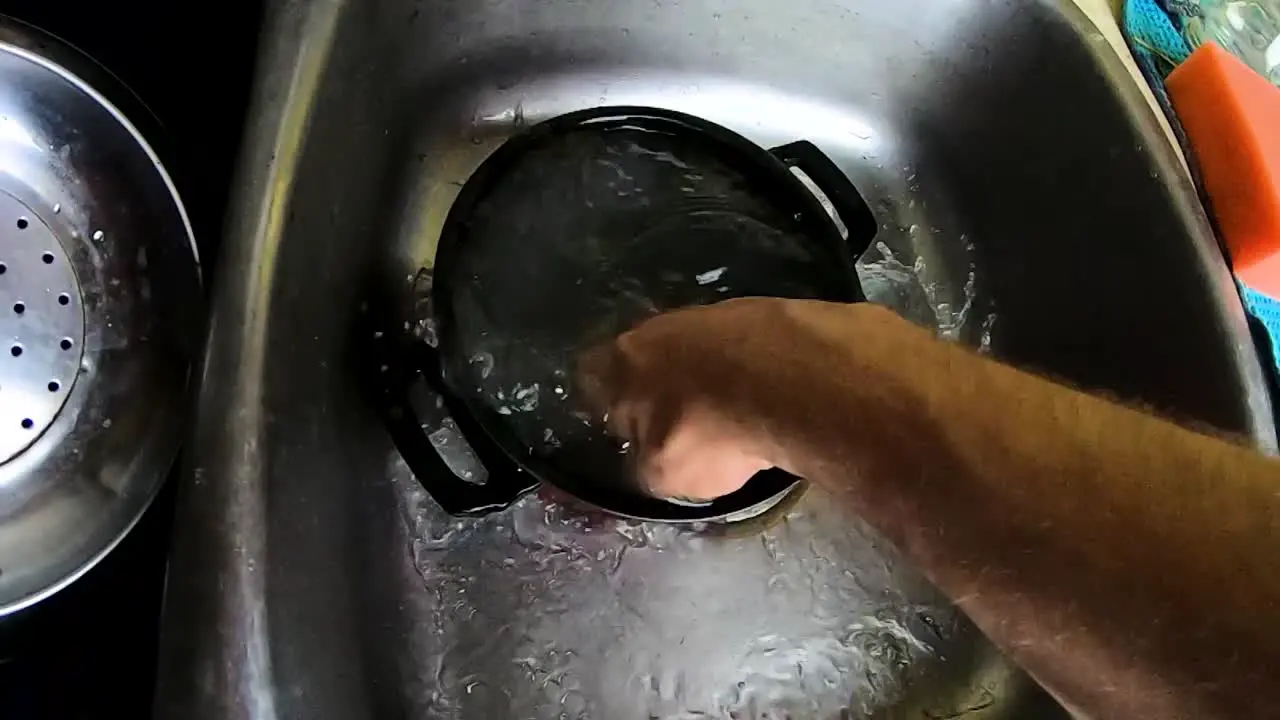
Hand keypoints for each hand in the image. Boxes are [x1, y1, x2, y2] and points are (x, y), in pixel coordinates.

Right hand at [577, 297, 877, 500]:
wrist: (788, 380)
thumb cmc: (707, 434)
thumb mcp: (663, 475)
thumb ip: (647, 462)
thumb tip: (652, 458)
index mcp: (619, 363)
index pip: (592, 377)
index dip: (608, 404)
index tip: (627, 427)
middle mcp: (656, 327)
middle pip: (647, 356)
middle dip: (663, 385)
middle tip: (684, 419)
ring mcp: (708, 313)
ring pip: (697, 347)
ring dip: (710, 374)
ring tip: (735, 408)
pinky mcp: (758, 310)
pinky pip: (742, 344)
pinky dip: (750, 366)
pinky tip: (768, 392)